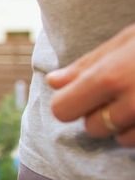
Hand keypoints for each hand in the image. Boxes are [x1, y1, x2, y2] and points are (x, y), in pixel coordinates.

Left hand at [47, 24, 134, 146]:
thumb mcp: (127, 41)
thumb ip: (87, 65)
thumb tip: (52, 81)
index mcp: (111, 77)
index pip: (63, 110)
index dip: (68, 102)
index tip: (80, 93)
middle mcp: (131, 104)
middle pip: (92, 127)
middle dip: (100, 113)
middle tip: (119, 91)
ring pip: (119, 139)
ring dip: (124, 124)